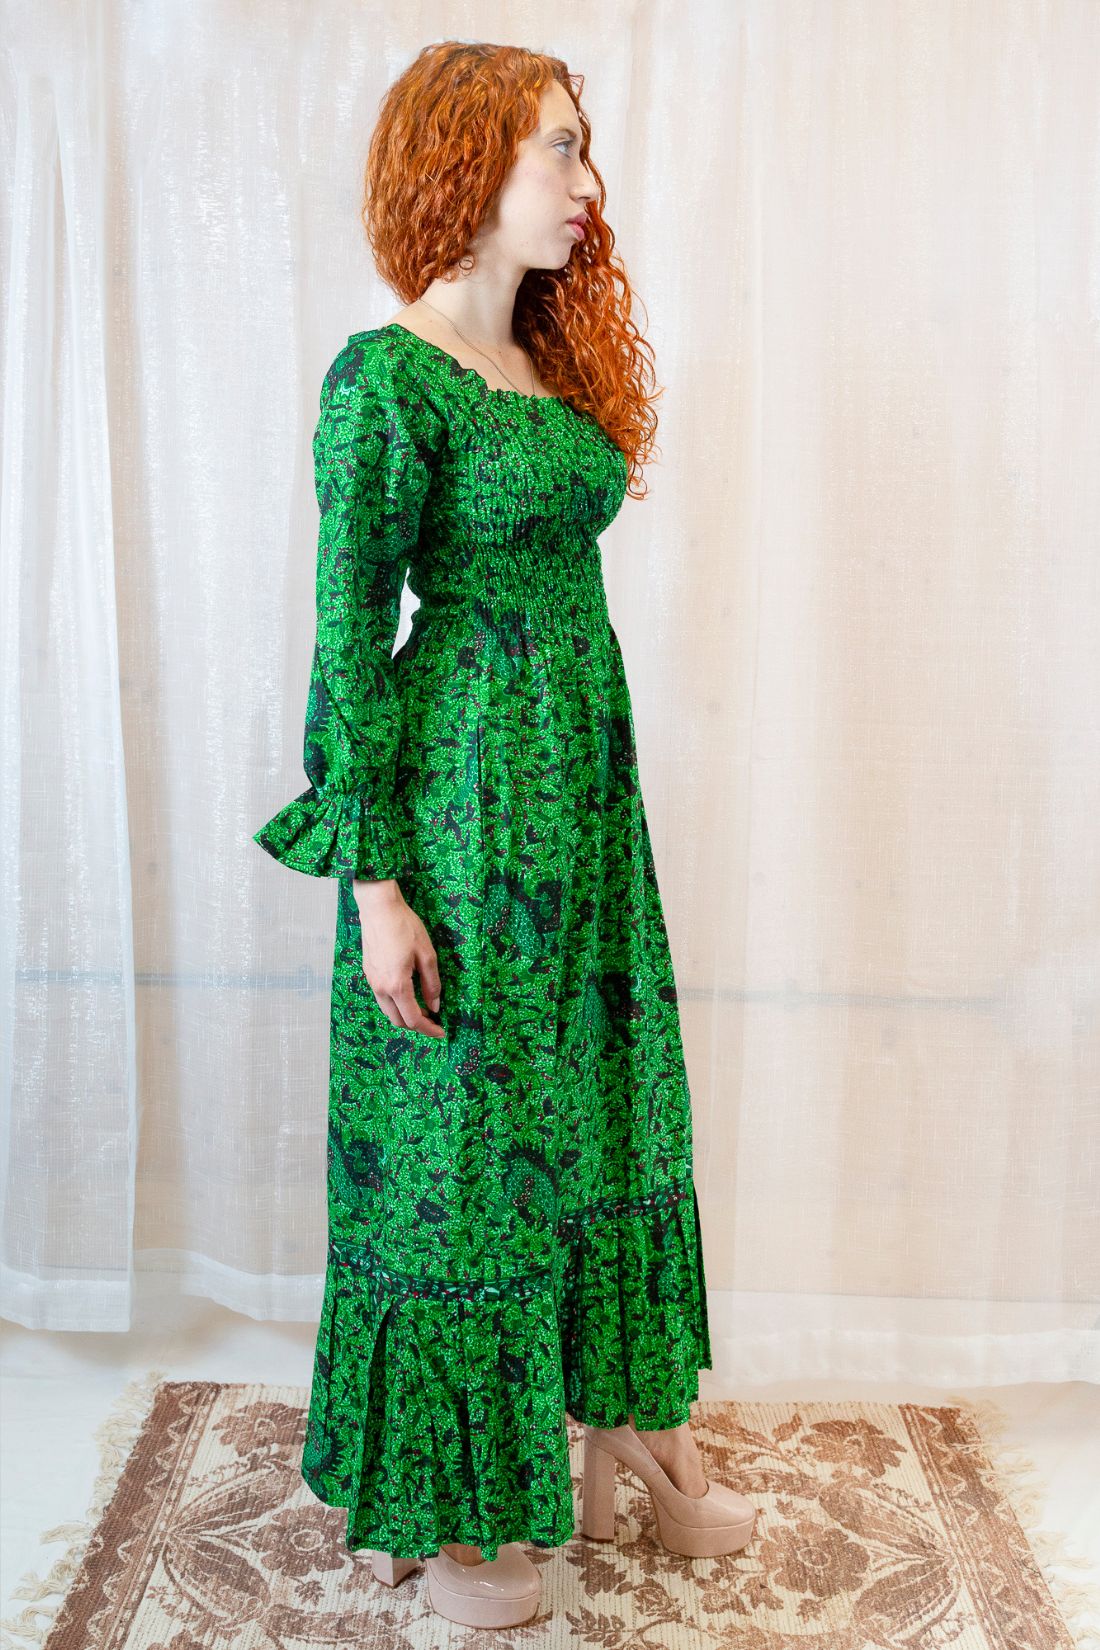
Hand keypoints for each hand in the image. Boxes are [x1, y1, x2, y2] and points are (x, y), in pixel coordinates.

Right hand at [352, 878, 444, 1037]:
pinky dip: (395, 1004)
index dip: (429, 1029)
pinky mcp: (369, 973)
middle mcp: (381, 988)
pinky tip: (407, 994)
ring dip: (404, 1015)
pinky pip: (382, 998)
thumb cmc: (404, 927)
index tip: (441, 1032)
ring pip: (388, 1011)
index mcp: (397, 985)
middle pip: (398, 1020)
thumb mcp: (426, 955)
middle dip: (417, 1025)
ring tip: (423, 1008)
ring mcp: (372, 981)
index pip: (413, 1019)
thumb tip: (435, 1006)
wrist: (379, 908)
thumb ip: (432, 984)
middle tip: (434, 1020)